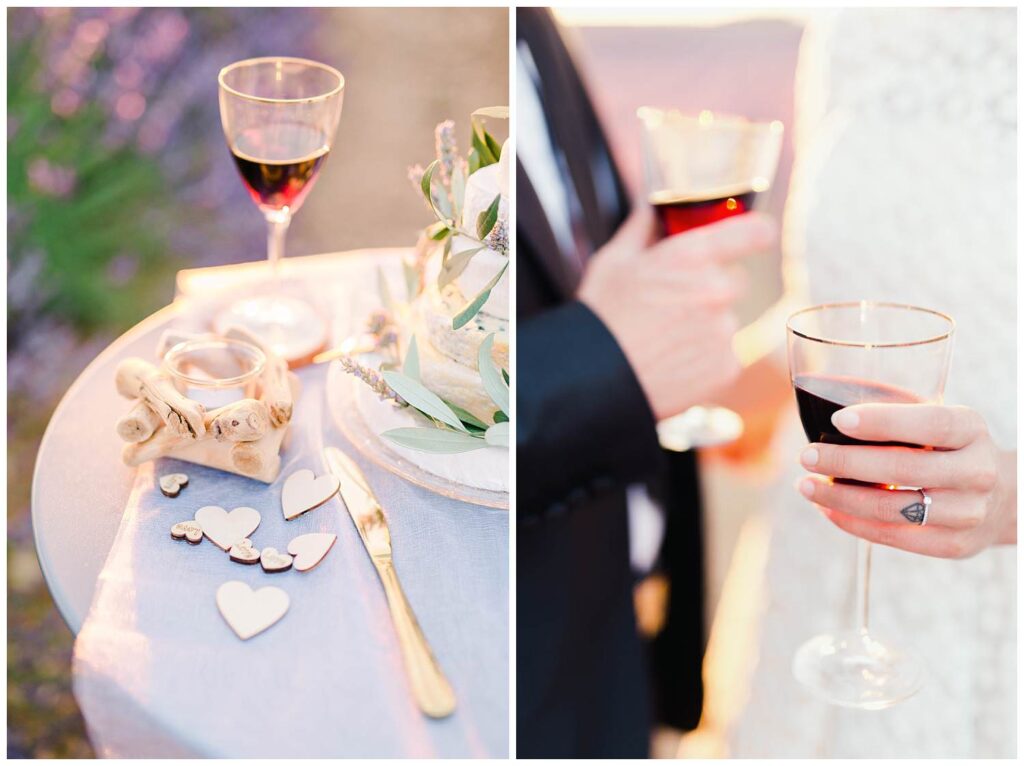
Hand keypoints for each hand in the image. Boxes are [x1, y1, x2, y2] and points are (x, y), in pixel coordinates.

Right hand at [578, 204, 776, 420]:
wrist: (594, 379)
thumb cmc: (600, 317)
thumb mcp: (613, 261)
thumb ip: (643, 227)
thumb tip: (653, 206)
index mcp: (692, 256)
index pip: (755, 231)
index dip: (754, 233)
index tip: (751, 238)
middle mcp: (716, 290)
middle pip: (734, 281)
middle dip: (710, 288)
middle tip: (674, 305)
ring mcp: (724, 332)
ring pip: (726, 321)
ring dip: (704, 327)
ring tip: (664, 340)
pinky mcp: (726, 367)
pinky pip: (722, 356)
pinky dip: (702, 359)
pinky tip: (671, 361)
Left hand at [797, 404, 1016, 557]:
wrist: (1002, 498)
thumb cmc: (949, 449)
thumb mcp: (939, 423)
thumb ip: (898, 416)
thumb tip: (826, 412)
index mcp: (971, 430)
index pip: (929, 424)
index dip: (882, 422)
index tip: (838, 420)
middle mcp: (977, 472)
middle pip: (904, 468)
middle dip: (846, 462)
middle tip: (806, 455)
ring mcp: (968, 513)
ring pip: (892, 508)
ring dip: (840, 497)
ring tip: (806, 485)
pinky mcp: (954, 545)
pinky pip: (893, 536)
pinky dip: (852, 522)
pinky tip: (827, 508)